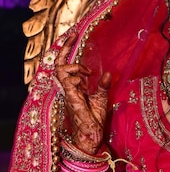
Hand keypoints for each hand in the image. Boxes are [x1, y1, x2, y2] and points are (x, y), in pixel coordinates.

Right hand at [56, 32, 110, 154]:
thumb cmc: (94, 120)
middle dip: (64, 48)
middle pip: (58, 64)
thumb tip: (109, 73)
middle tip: (74, 36)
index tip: (74, 36)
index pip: (66, 65)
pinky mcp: (70, 98)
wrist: (91, 136)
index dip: (67, 50)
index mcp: (73, 87)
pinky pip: (67, 81)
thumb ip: (103, 86)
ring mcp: (67, 92)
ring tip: (87, 73)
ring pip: (60, 70)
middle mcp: (68, 88)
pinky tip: (85, 79)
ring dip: (74, 65)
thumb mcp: (101, 99)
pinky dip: (75, 75)